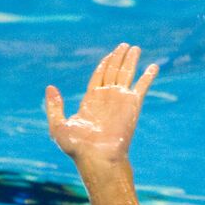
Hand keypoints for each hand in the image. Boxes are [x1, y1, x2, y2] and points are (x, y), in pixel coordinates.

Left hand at [45, 43, 157, 165]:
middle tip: (125, 45)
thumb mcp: (58, 126)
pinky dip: (148, 76)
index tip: (111, 53)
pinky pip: (142, 86)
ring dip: (131, 60)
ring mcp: (121, 100)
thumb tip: (50, 87)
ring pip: (127, 74)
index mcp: (91, 101)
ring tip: (136, 48)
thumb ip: (54, 106)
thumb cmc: (77, 148)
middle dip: (119, 58)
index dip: (105, 63)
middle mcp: (107, 98)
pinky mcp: (132, 105)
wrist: (98, 158)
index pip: (99, 76)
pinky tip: (153, 66)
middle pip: (114, 71)